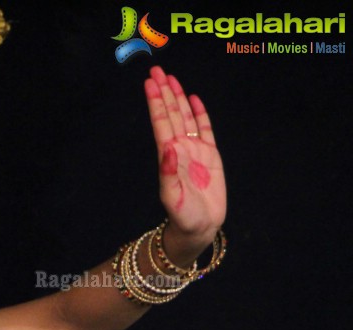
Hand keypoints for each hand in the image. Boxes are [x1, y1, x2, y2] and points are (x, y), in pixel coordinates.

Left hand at [145, 66, 225, 256]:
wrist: (198, 227)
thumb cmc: (183, 217)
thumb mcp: (173, 198)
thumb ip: (168, 174)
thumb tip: (167, 149)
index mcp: (168, 157)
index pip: (160, 123)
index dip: (155, 102)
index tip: (149, 83)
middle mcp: (179, 149)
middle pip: (170, 114)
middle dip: (163, 92)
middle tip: (156, 70)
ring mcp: (194, 151)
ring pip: (185, 118)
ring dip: (178, 98)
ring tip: (171, 78)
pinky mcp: (210, 156)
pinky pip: (204, 129)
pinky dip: (199, 114)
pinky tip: (193, 99)